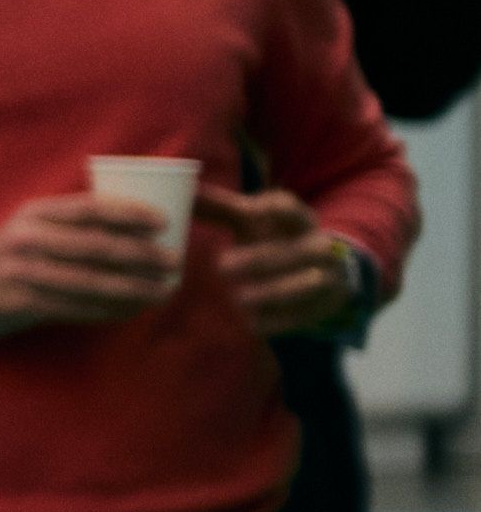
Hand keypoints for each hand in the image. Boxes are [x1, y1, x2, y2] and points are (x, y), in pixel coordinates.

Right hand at [0, 196, 182, 339]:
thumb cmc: (4, 256)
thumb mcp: (28, 227)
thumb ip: (70, 224)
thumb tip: (135, 230)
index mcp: (34, 213)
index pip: (90, 208)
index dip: (130, 214)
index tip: (164, 222)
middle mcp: (28, 238)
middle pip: (97, 247)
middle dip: (142, 255)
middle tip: (175, 262)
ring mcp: (23, 272)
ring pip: (92, 282)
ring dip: (133, 289)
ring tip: (163, 291)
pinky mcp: (21, 303)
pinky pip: (77, 309)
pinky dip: (109, 311)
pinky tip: (132, 311)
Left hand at [210, 187, 366, 337]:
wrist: (321, 272)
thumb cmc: (273, 239)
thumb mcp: (251, 222)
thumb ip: (220, 207)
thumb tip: (184, 188)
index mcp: (300, 220)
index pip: (292, 208)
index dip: (275, 208)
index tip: (250, 209)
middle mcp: (319, 246)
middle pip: (298, 251)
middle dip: (262, 259)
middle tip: (221, 266)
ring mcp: (328, 276)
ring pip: (307, 283)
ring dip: (273, 292)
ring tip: (238, 299)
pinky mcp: (326, 304)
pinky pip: (307, 314)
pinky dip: (280, 320)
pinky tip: (253, 323)